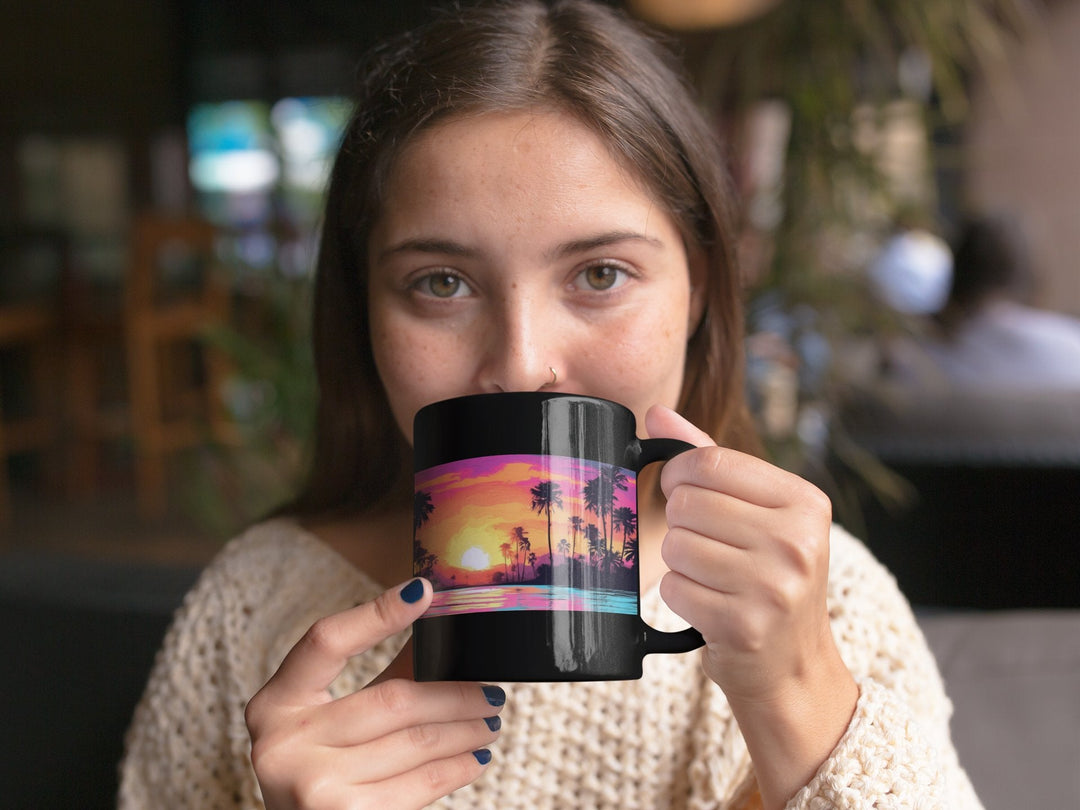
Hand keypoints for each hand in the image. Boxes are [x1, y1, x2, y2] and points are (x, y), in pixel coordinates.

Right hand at [245, 578, 504, 809]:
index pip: (326, 641)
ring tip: (489, 722)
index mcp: (275, 703)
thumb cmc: (320, 769)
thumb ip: (378, 677)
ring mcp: (313, 785)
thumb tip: (436, 627)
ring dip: (465, 730)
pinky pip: (420, 785)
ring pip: (415, 742)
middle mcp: (284, 743)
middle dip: (454, 694)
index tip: (425, 591)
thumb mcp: (328, 720)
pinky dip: (456, 768)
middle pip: (391, 699)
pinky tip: (474, 758)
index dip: (376, 613)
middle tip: (489, 692)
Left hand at [646, 406, 856, 808]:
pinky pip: (673, 588)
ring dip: (680, 561)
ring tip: (711, 575)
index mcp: (805, 502)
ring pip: (676, 545)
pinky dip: (680, 595)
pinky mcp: (744, 625)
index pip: (711, 460)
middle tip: (706, 543)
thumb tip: (657, 413)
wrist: (793, 664)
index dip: (680, 473)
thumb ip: (710, 458)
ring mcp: (773, 587)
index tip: (683, 488)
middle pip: (687, 503)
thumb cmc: (769, 576)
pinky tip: (708, 603)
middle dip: (681, 523)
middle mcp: (797, 542)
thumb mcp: (759, 512)